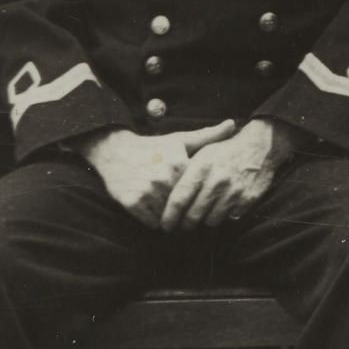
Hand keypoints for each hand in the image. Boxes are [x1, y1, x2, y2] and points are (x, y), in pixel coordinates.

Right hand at [85, 121, 237, 227]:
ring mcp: (147, 192)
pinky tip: (154, 211)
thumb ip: (209, 135)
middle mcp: (164, 179)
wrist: (115, 151)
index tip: (201, 201)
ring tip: (171, 212)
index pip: (199, 193)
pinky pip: (152, 224)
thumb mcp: (180, 140)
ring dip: (171, 219)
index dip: (200, 199)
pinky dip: (155, 221)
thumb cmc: (153, 147)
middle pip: (185, 207)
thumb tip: (233, 124)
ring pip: (169, 218)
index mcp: (180, 165)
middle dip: (187, 212)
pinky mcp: (133, 203)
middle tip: (187, 213)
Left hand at [157, 118, 286, 234]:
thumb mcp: (201, 153)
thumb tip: (163, 195)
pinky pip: (229, 219)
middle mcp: (217, 181)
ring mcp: (233, 192)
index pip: (179, 199)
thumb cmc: (223, 151)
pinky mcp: (247, 200)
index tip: (165, 225)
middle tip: (181, 227)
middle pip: (193, 215)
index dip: (169, 216)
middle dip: (184, 225)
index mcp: (201, 167)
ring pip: (211, 221)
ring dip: (204, 221)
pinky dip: (223, 217)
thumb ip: (183, 174)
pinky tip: (221, 209)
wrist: (259, 146)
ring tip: (202, 216)